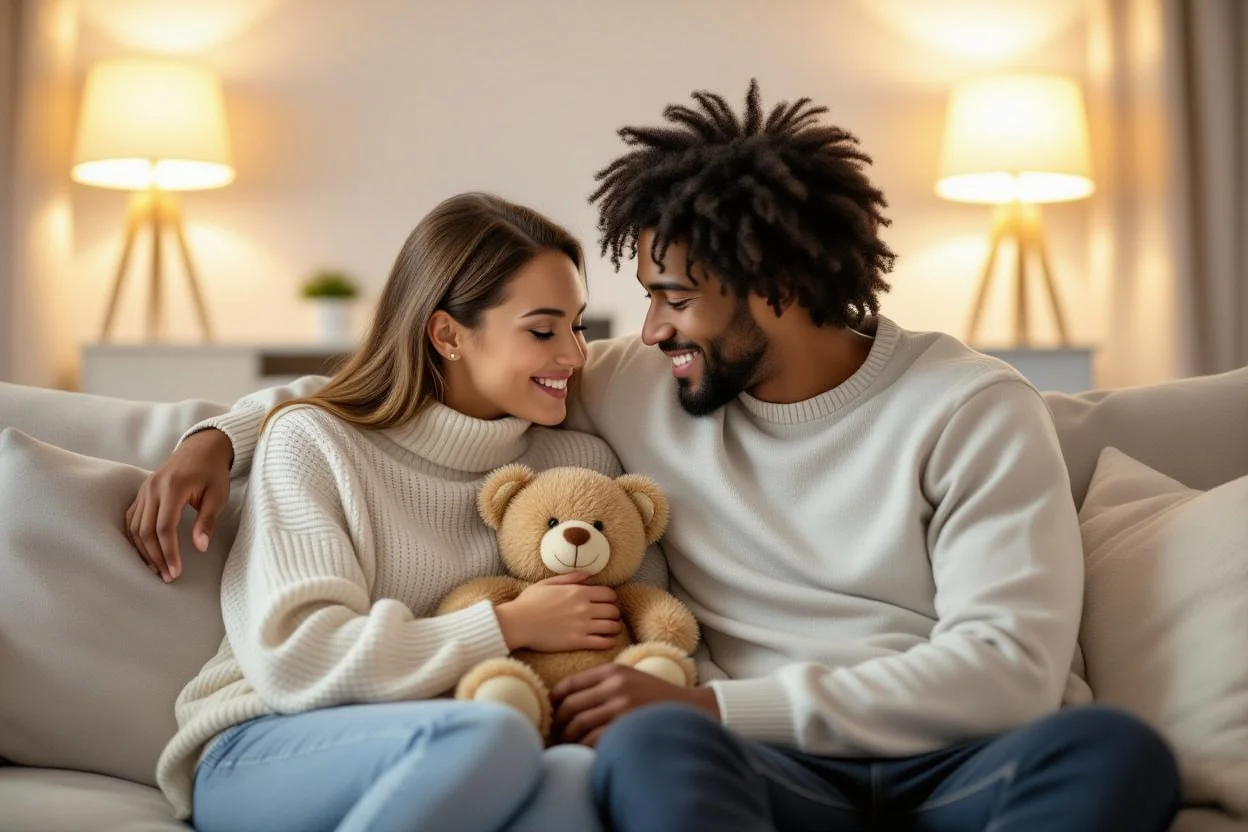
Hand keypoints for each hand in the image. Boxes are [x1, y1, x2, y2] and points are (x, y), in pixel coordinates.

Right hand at [125, 428, 232, 582]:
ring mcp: (144, 490)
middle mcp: (153, 488)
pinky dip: (135, 538)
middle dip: (155, 557)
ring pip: (135, 527)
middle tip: (167, 577)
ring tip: (156, 569)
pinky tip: (145, 552)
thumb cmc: (213, 472)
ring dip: (143, 551)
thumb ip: (207, 521)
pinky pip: (131, 519)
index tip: (175, 572)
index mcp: (173, 488)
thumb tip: (200, 547)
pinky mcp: (141, 492)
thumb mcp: (218, 496)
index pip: (164, 528)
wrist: (202, 448)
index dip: (168, 553)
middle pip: (146, 531)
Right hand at [495, 572, 620, 651]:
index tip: (606, 603)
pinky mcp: (577, 642)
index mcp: (578, 592)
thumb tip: (587, 575)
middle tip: (609, 617)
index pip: (609, 594)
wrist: (516, 624)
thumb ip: (569, 578)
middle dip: (613, 613)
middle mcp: (584, 608)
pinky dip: (609, 641)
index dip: (610, 598)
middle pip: (613, 610)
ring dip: (614, 628)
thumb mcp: (547, 583)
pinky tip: (607, 641)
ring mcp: (582, 625)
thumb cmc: (528, 602)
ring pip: (612, 626)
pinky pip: (603, 642)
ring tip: (610, 629)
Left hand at [551, 664, 719, 746]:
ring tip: (567, 744)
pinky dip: (584, 747)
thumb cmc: (656, 696)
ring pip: (578, 724)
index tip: (550, 710)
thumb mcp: (631, 678)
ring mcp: (621, 706)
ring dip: (568, 738)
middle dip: (558, 723)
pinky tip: (584, 751)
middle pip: (570, 706)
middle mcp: (614, 685)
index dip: (555, 699)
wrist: (691, 709)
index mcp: (612, 670)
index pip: (570, 683)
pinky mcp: (626, 725)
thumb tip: (569, 699)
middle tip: (556, 732)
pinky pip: (593, 740)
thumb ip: (604, 683)